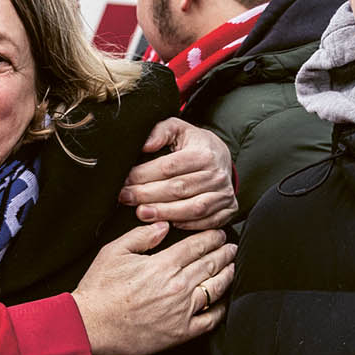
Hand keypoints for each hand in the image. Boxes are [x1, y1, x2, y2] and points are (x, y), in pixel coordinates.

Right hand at [70, 222, 235, 354]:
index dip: (212, 237)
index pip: (197, 246)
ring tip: (232, 267)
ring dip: (227, 275)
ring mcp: (182, 310)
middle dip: (224, 253)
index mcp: (163, 265)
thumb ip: (142, 236)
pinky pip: (210, 319)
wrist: (92, 326)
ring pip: (215, 288)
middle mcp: (178, 286)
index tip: (219, 233)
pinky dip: (221, 308)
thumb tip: (164, 226)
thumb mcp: (114, 252)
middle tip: (232, 247)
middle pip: (211, 264)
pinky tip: (223, 301)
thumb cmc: (99, 289)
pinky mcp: (181, 332)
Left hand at [122, 117, 239, 231]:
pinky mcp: (228, 209)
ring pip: (192, 208)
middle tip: (127, 198)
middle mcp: (217, 174)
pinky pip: (206, 222)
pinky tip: (168, 223)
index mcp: (204, 153)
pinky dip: (187, 225)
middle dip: (148, 195)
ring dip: (164, 213)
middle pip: (178, 189)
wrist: (221, 156)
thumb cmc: (196, 145)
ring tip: (142, 213)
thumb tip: (146, 144)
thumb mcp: (179, 129)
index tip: (126, 180)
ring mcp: (223, 194)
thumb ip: (160, 131)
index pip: (169, 167)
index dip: (144, 175)